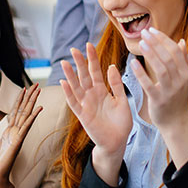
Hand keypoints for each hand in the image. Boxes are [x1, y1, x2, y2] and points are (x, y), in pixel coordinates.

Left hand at [0, 84, 43, 187]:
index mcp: (7, 133)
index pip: (15, 113)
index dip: (20, 100)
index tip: (24, 89)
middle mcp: (14, 133)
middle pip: (24, 111)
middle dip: (29, 97)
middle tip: (36, 85)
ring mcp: (17, 137)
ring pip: (27, 115)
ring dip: (32, 102)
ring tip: (38, 90)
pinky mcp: (18, 142)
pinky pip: (26, 127)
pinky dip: (32, 117)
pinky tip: (38, 108)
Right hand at [59, 43, 131, 184]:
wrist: (118, 142)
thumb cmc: (121, 123)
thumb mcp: (122, 101)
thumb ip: (117, 85)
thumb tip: (111, 67)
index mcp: (103, 91)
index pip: (95, 71)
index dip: (92, 59)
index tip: (88, 45)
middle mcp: (92, 95)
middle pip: (84, 76)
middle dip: (79, 63)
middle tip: (74, 49)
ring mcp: (86, 105)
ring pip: (76, 87)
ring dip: (70, 76)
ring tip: (64, 63)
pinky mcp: (82, 115)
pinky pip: (74, 103)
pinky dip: (69, 93)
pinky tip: (64, 83)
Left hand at [132, 28, 187, 129]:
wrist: (175, 122)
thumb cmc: (177, 97)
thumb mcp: (184, 79)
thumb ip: (184, 60)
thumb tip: (182, 41)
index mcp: (186, 73)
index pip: (176, 51)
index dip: (164, 39)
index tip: (152, 30)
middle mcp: (180, 81)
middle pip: (168, 58)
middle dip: (156, 43)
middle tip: (144, 32)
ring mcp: (170, 91)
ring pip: (161, 69)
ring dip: (151, 55)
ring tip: (142, 43)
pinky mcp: (159, 101)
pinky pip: (149, 85)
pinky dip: (141, 73)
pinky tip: (133, 63)